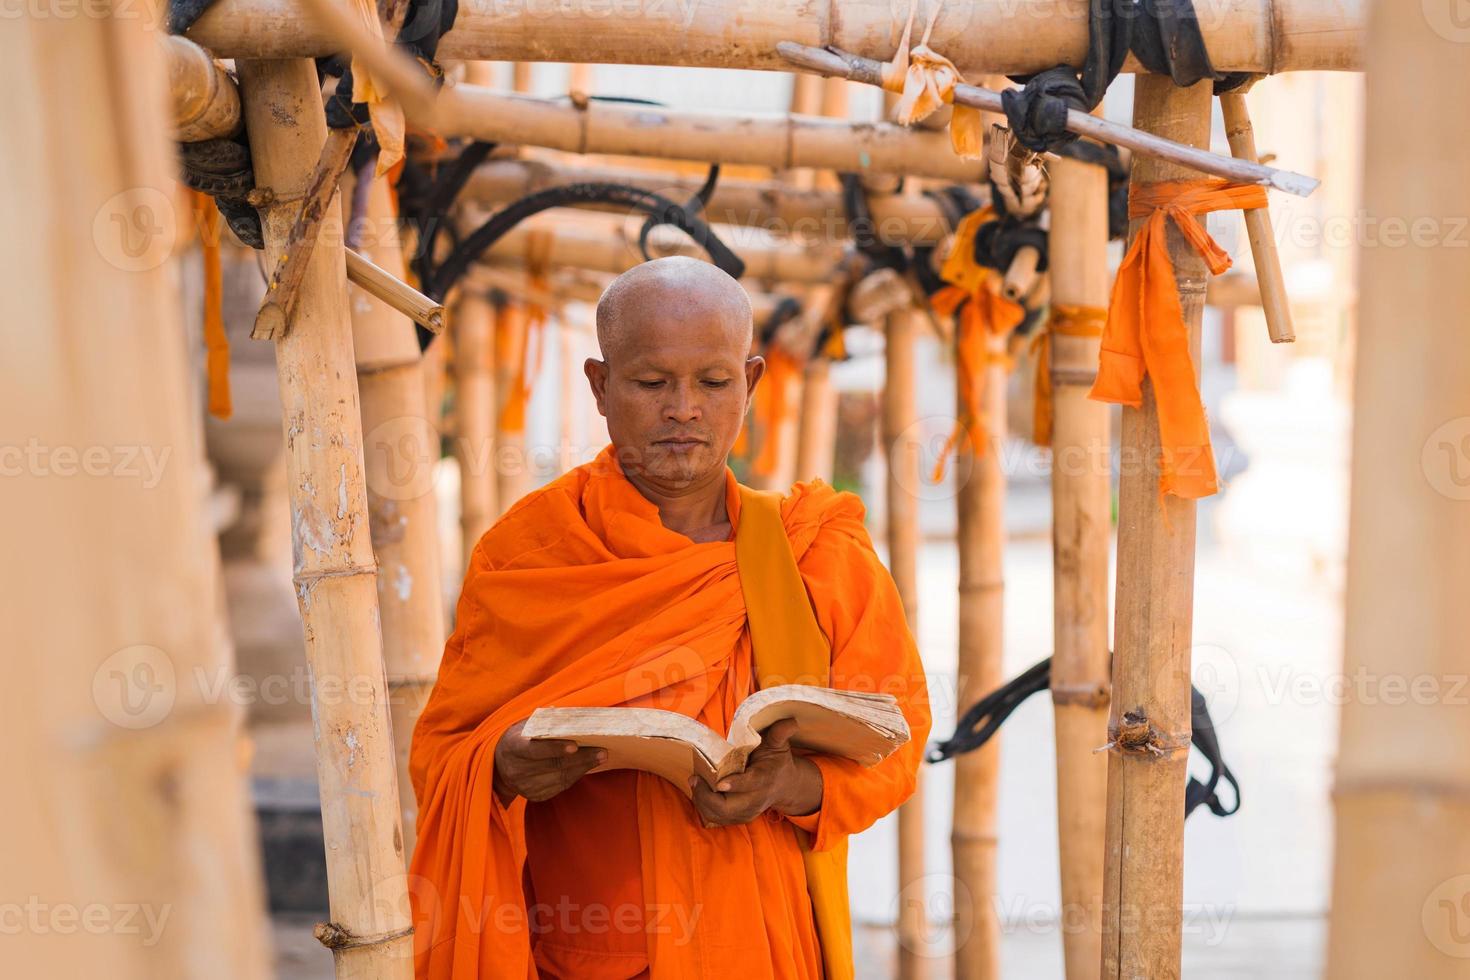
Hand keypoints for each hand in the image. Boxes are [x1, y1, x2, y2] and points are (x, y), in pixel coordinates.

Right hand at [492, 719, 605, 804]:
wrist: (499, 767)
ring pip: (560, 778)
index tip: (575, 745)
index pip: (534, 750)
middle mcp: (516, 770)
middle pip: (553, 765)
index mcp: (512, 747)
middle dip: (580, 758)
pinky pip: (561, 786)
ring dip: (583, 767)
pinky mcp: (535, 796)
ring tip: (600, 756)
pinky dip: (576, 775)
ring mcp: (525, 786)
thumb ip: (544, 720)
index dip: (554, 748)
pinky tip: (587, 766)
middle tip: (602, 750)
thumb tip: (567, 714)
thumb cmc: (519, 738)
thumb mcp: (524, 726)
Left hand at [687, 719, 822, 827]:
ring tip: (694, 782)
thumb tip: (791, 720)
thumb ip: (780, 733)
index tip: (720, 784)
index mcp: (765, 780)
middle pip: (728, 808)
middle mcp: (756, 800)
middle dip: (707, 797)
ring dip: (702, 801)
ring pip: (718, 815)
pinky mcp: (739, 819)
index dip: (736, 785)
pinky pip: (716, 818)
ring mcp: (747, 812)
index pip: (750, 784)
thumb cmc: (776, 761)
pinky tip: (699, 791)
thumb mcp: (779, 745)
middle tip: (694, 778)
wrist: (784, 786)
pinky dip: (703, 806)